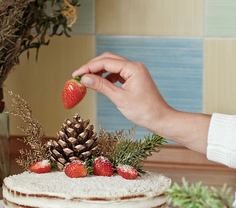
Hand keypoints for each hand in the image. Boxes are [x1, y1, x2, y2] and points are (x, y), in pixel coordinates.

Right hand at [72, 52, 210, 153]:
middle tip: (78, 76)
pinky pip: (117, 74)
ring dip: (98, 72)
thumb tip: (84, 78)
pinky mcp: (135, 79)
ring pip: (112, 66)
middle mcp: (134, 66)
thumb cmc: (143, 111)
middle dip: (92, 67)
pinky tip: (100, 84)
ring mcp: (135, 72)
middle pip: (108, 60)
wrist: (160, 119)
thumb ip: (101, 86)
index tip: (75, 74)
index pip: (105, 62)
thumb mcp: (119, 99)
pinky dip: (107, 77)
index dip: (88, 67)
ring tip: (87, 81)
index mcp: (132, 68)